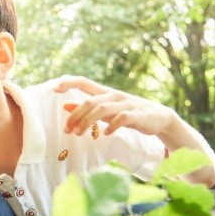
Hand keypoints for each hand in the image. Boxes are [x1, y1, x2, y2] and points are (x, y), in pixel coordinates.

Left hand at [54, 76, 176, 136]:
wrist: (159, 118)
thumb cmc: (128, 113)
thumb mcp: (105, 110)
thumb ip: (87, 108)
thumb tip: (65, 105)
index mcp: (105, 93)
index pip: (84, 82)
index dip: (69, 82)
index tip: (55, 88)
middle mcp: (114, 96)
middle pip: (90, 101)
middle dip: (76, 116)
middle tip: (67, 130)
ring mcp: (126, 104)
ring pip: (103, 109)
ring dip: (88, 121)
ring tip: (79, 134)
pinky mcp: (137, 114)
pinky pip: (122, 118)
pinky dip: (112, 125)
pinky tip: (106, 133)